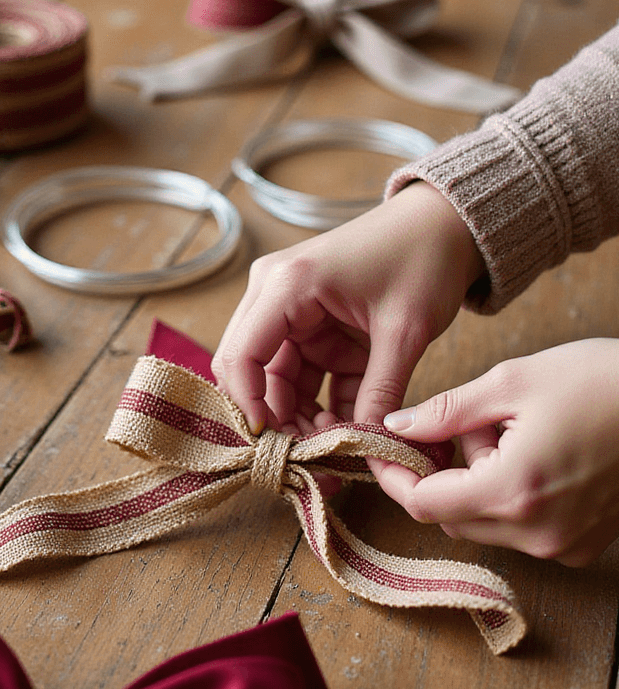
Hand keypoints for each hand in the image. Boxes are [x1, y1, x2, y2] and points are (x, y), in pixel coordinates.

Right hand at [212, 184, 482, 433]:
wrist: (447, 225)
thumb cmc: (424, 258)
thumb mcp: (406, 330)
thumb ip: (380, 391)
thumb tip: (365, 448)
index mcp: (288, 285)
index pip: (242, 356)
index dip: (250, 407)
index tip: (278, 450)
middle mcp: (276, 294)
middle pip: (251, 371)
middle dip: (278, 419)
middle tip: (311, 463)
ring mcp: (291, 310)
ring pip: (278, 380)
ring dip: (302, 417)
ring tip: (336, 452)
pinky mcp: (312, 324)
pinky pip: (307, 375)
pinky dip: (325, 403)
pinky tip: (351, 428)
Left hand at [380, 339, 618, 564]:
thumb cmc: (604, 382)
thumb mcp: (514, 382)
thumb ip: (448, 411)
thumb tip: (397, 427)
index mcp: (515, 490)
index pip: (425, 503)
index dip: (395, 475)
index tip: (383, 447)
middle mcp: (538, 533)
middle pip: (452, 518)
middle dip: (444, 473)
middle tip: (466, 424)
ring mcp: (564, 546)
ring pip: (486, 524)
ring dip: (480, 483)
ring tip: (514, 433)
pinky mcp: (582, 548)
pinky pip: (522, 531)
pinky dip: (512, 498)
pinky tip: (539, 456)